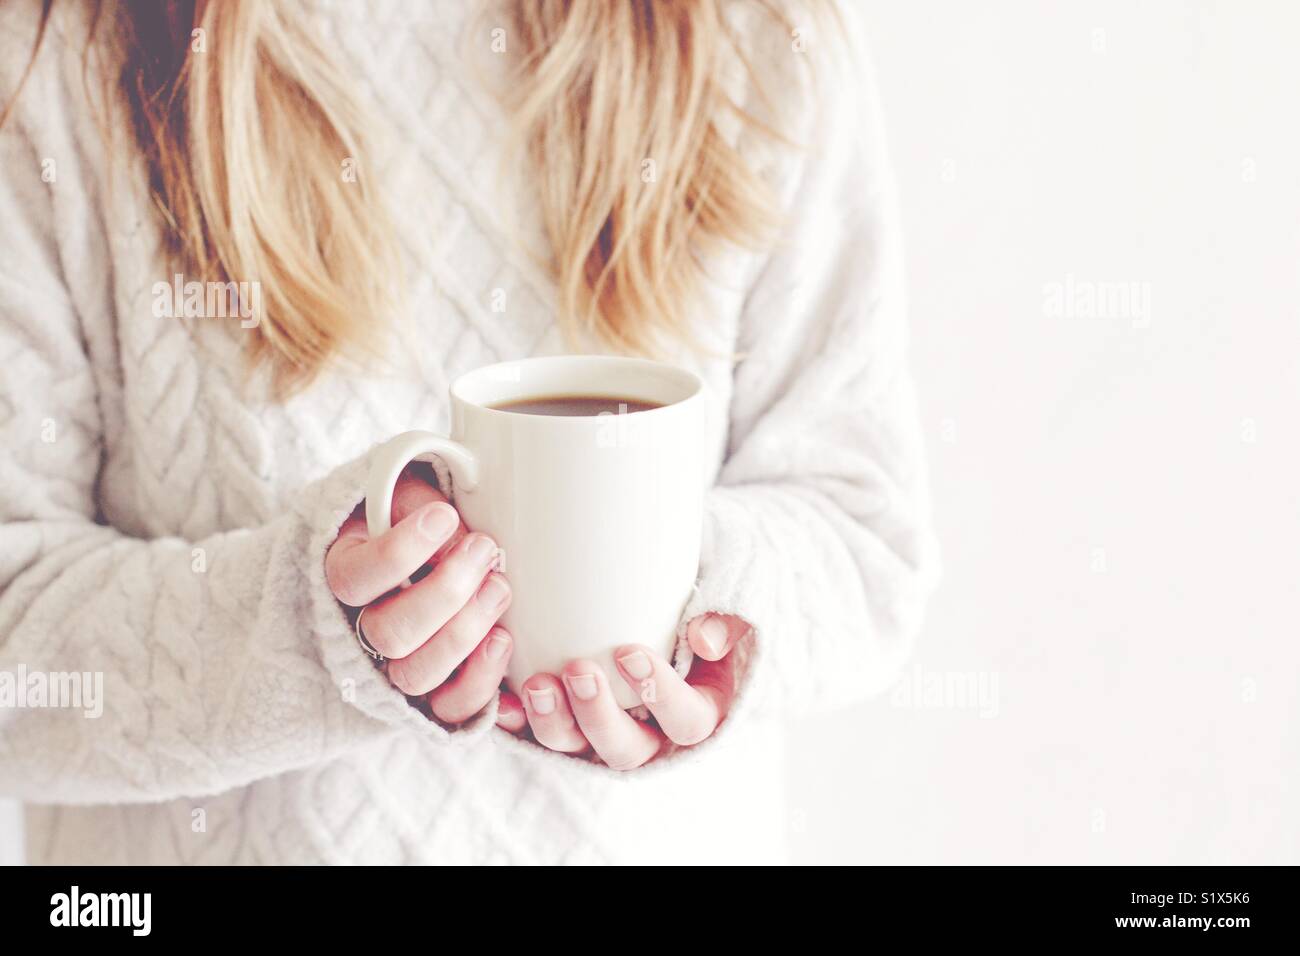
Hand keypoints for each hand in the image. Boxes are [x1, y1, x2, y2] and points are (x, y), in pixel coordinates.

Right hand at [325, 470, 512, 723]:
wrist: (423, 551)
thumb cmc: (414, 518)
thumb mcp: (406, 495)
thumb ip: (417, 504)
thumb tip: (455, 536)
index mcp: (343, 575)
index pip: (353, 579)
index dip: (399, 552)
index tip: (443, 514)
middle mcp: (360, 629)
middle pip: (389, 633)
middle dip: (446, 591)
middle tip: (485, 549)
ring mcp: (395, 667)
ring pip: (417, 674)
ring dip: (466, 631)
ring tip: (499, 586)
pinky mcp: (434, 692)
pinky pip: (450, 706)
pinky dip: (481, 680)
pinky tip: (503, 638)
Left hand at [496, 613, 751, 770]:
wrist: (665, 608)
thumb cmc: (699, 609)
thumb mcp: (729, 610)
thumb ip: (727, 619)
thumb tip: (704, 638)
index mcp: (698, 711)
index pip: (686, 720)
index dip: (660, 695)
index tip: (630, 652)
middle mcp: (650, 735)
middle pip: (626, 749)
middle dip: (599, 716)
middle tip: (578, 670)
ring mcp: (604, 734)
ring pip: (578, 748)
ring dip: (555, 722)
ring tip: (537, 685)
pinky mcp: (568, 725)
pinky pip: (536, 735)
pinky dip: (517, 721)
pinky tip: (502, 702)